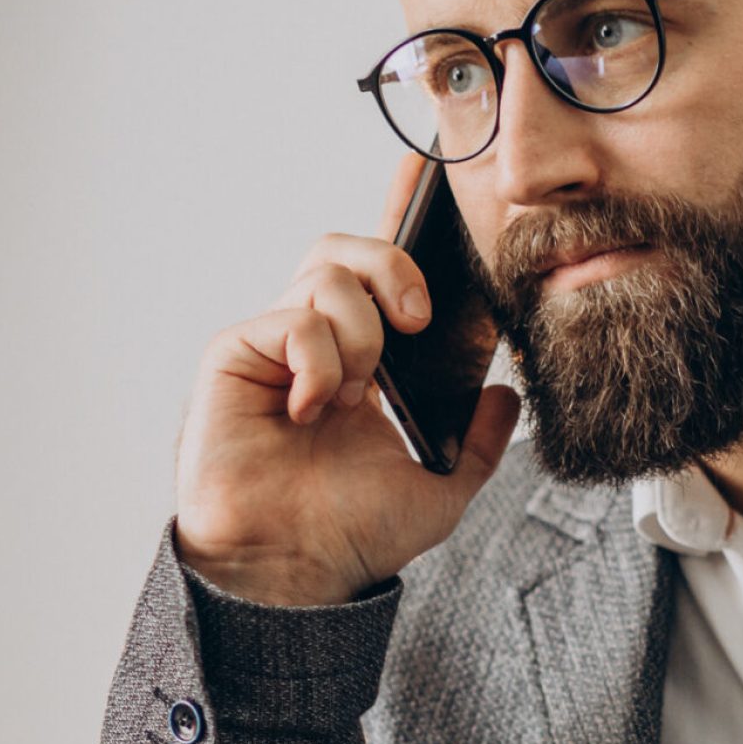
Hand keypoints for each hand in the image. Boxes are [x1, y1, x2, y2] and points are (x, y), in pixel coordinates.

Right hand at [174, 150, 519, 606]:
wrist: (295, 571)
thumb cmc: (348, 535)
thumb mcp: (440, 489)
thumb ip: (480, 444)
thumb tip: (506, 396)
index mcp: (361, 363)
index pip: (378, 273)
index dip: (398, 216)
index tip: (427, 172)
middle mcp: (314, 345)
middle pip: (347, 250)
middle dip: (394, 265)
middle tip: (419, 320)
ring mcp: (273, 347)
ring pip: (325, 276)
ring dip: (360, 332)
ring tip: (359, 394)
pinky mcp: (236, 355)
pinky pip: (291, 316)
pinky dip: (319, 358)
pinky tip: (315, 408)